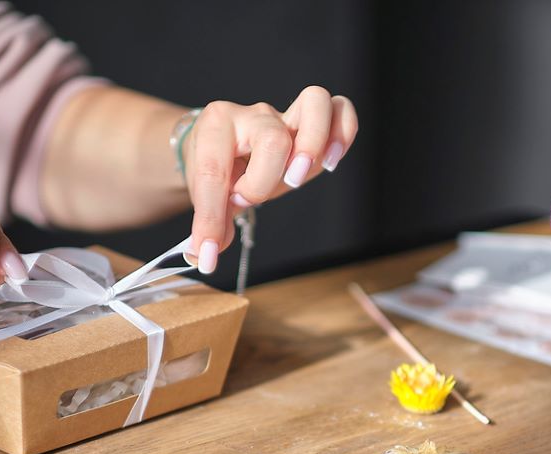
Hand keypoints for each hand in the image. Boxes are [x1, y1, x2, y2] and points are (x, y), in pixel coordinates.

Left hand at [182, 86, 357, 272]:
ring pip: (315, 102)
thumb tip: (210, 256)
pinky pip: (341, 109)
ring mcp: (286, 115)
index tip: (209, 251)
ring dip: (313, 145)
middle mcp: (253, 114)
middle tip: (248, 199)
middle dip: (262, 182)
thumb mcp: (206, 195)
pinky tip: (330, 162)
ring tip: (297, 177)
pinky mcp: (311, 124)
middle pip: (273, 140)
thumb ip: (211, 223)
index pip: (214, 171)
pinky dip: (343, 133)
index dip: (213, 216)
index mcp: (216, 127)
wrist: (224, 147)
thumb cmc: (219, 168)